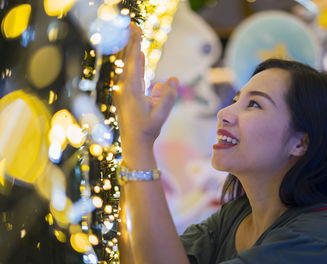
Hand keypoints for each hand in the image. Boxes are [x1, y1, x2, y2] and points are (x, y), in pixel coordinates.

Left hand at [113, 24, 178, 153]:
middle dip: (131, 42)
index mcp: (131, 90)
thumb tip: (173, 79)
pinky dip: (134, 64)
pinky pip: (130, 75)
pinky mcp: (125, 96)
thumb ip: (168, 96)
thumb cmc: (148, 130)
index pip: (133, 62)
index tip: (136, 29)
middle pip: (127, 60)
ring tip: (135, 37)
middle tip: (133, 26)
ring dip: (131, 52)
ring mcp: (123, 92)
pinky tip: (139, 58)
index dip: (135, 44)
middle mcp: (124, 88)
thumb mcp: (161, 114)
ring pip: (127, 67)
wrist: (134, 144)